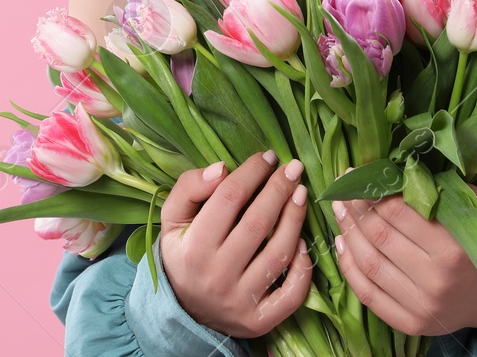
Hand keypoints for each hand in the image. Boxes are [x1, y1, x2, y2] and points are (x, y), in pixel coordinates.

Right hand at [158, 150, 313, 337]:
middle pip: (258, 223)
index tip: (267, 156)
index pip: (229, 198)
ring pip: (278, 254)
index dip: (252, 172)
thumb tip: (221, 168)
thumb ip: (189, 188)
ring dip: (296, 219)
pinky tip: (305, 244)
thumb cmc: (183, 255)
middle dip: (280, 189)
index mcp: (193, 247)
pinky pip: (292, 294)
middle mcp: (217, 275)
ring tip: (302, 193)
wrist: (182, 312)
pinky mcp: (259, 320)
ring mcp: (240, 301)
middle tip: (294, 167)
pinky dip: (304, 268)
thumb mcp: (172, 220)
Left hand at [330, 183, 476, 335]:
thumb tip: (403, 171)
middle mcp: (435, 279)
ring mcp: (421, 305)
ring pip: (369, 264)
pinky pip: (368, 294)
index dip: (372, 193)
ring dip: (347, 234)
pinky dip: (349, 268)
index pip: (399, 214)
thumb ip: (447, 191)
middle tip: (342, 190)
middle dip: (356, 209)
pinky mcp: (411, 324)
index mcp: (453, 248)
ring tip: (340, 211)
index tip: (357, 176)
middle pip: (380, 237)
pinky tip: (341, 245)